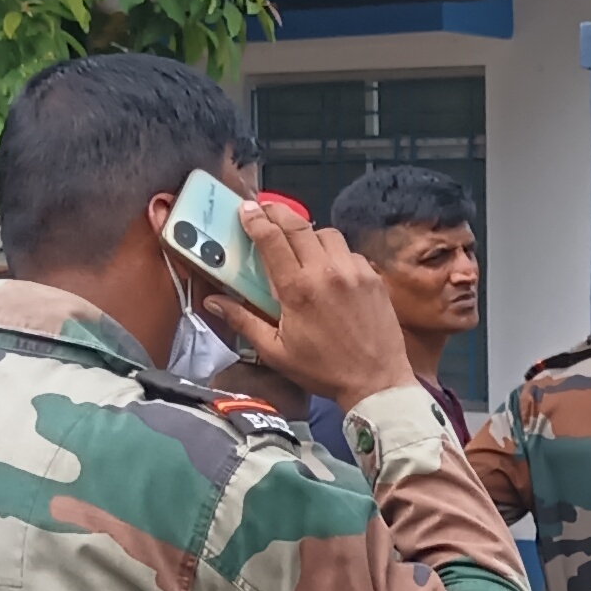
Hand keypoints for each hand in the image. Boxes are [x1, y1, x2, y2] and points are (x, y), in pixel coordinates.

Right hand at [203, 195, 407, 404]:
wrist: (376, 381)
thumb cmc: (322, 370)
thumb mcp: (275, 352)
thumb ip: (244, 321)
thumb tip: (213, 302)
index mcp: (297, 289)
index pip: (271, 239)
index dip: (255, 219)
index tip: (245, 209)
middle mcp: (326, 272)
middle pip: (298, 225)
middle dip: (278, 212)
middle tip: (265, 210)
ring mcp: (353, 271)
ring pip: (326, 233)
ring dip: (309, 233)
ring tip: (300, 244)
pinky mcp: (373, 276)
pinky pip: (349, 251)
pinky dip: (335, 252)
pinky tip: (329, 268)